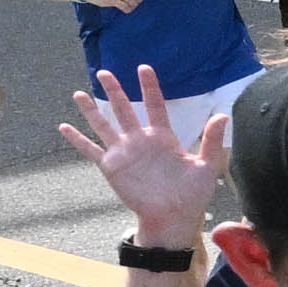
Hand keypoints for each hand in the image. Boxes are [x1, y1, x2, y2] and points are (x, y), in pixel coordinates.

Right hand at [60, 66, 227, 245]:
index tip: (144, 68)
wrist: (173, 218)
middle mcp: (140, 140)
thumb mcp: (206, 166)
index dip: (149, 87)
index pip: (154, 105)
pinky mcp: (112, 167)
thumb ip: (211, 140)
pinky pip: (90, 150)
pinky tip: (64, 127)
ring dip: (91, 110)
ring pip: (104, 125)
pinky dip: (77, 139)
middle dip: (114, 90)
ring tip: (79, 93)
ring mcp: (124, 153)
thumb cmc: (192, 195)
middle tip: (104, 72)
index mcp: (163, 137)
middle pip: (124, 109)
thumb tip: (223, 115)